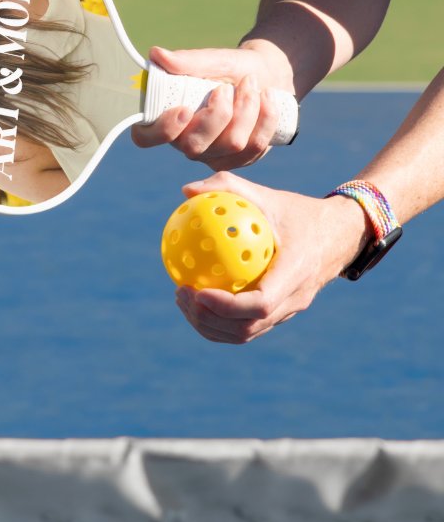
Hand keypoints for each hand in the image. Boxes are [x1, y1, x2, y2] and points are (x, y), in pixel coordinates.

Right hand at [132, 45, 291, 169]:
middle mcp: (186, 142)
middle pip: (194, 146)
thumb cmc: (231, 68)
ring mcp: (213, 155)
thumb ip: (187, 61)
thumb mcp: (213, 60)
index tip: (184, 108)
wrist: (267, 75)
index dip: (162, 130)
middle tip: (227, 87)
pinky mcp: (239, 160)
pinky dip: (265, 118)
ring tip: (251, 84)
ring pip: (231, 144)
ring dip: (247, 108)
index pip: (146, 137)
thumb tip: (156, 54)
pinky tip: (267, 97)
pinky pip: (254, 147)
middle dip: (219, 114)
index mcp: (167, 118)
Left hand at [173, 171, 370, 343]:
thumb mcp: (267, 195)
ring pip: (245, 333)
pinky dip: (219, 321)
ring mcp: (289, 312)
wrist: (340, 235)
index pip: (260, 304)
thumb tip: (186, 191)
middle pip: (247, 328)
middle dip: (208, 318)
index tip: (197, 291)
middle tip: (181, 292)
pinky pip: (247, 326)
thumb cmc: (298, 212)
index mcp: (296, 273)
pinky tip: (197, 298)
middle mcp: (294, 299)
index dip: (226, 306)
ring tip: (183, 299)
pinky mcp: (281, 314)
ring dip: (209, 325)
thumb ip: (228, 187)